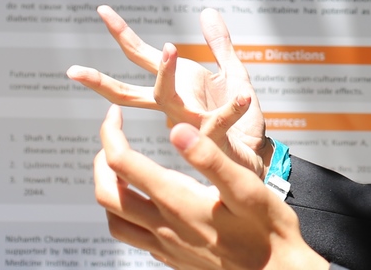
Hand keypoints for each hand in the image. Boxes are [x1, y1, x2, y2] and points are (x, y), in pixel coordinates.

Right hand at [69, 5, 269, 177]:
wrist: (255, 154)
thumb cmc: (239, 118)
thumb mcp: (232, 71)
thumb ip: (220, 43)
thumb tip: (207, 11)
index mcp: (175, 86)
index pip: (140, 56)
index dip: (122, 33)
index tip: (102, 10)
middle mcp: (173, 105)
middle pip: (129, 93)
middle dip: (101, 82)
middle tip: (74, 71)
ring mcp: (188, 121)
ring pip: (168, 99)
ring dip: (168, 74)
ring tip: (171, 48)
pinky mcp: (214, 136)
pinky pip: (220, 122)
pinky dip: (232, 109)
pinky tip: (244, 96)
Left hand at [95, 105, 328, 269]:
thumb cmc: (269, 231)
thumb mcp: (245, 187)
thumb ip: (209, 158)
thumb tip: (176, 131)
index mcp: (178, 203)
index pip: (124, 165)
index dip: (111, 135)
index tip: (115, 115)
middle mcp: (165, 228)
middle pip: (107, 195)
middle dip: (101, 160)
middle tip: (112, 137)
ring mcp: (166, 247)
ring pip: (115, 221)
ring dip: (108, 191)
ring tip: (120, 169)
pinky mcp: (173, 259)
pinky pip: (134, 238)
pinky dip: (126, 215)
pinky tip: (146, 202)